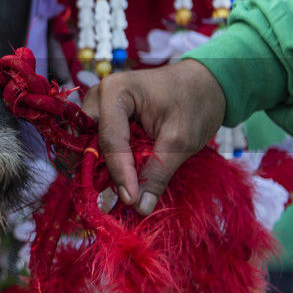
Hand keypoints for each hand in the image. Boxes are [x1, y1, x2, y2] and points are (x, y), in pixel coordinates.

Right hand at [81, 60, 226, 213]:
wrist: (205, 84)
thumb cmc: (196, 103)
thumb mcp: (181, 140)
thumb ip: (158, 173)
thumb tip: (139, 208)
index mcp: (116, 91)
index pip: (110, 139)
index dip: (119, 173)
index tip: (131, 200)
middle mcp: (99, 96)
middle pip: (88, 140)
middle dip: (99, 167)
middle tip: (118, 194)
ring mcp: (99, 105)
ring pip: (88, 143)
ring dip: (101, 165)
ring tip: (121, 187)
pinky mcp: (104, 116)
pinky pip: (96, 141)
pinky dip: (107, 160)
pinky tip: (122, 177)